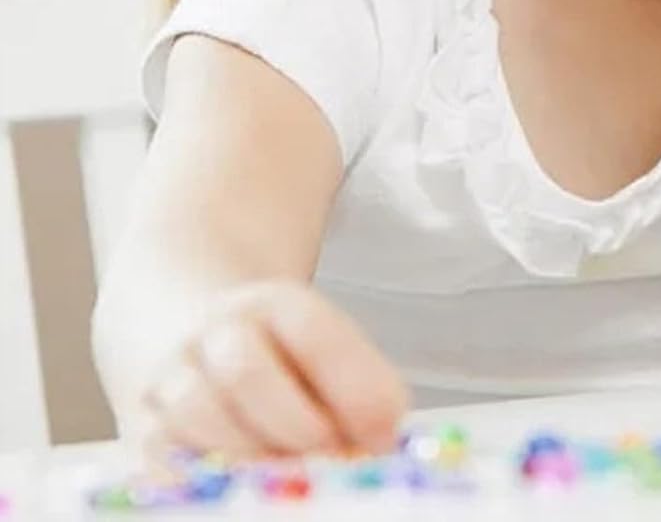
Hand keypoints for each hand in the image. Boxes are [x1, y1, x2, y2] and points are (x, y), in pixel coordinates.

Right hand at [125, 280, 408, 464]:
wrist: (181, 331)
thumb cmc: (276, 356)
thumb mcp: (325, 349)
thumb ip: (362, 388)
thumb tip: (383, 439)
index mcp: (276, 304)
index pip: (313, 330)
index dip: (351, 384)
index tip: (383, 431)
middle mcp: (217, 331)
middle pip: (246, 371)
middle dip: (296, 425)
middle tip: (333, 462)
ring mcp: (170, 377)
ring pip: (196, 414)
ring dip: (247, 458)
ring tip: (288, 485)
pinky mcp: (139, 428)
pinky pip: (159, 459)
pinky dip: (200, 481)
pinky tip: (239, 495)